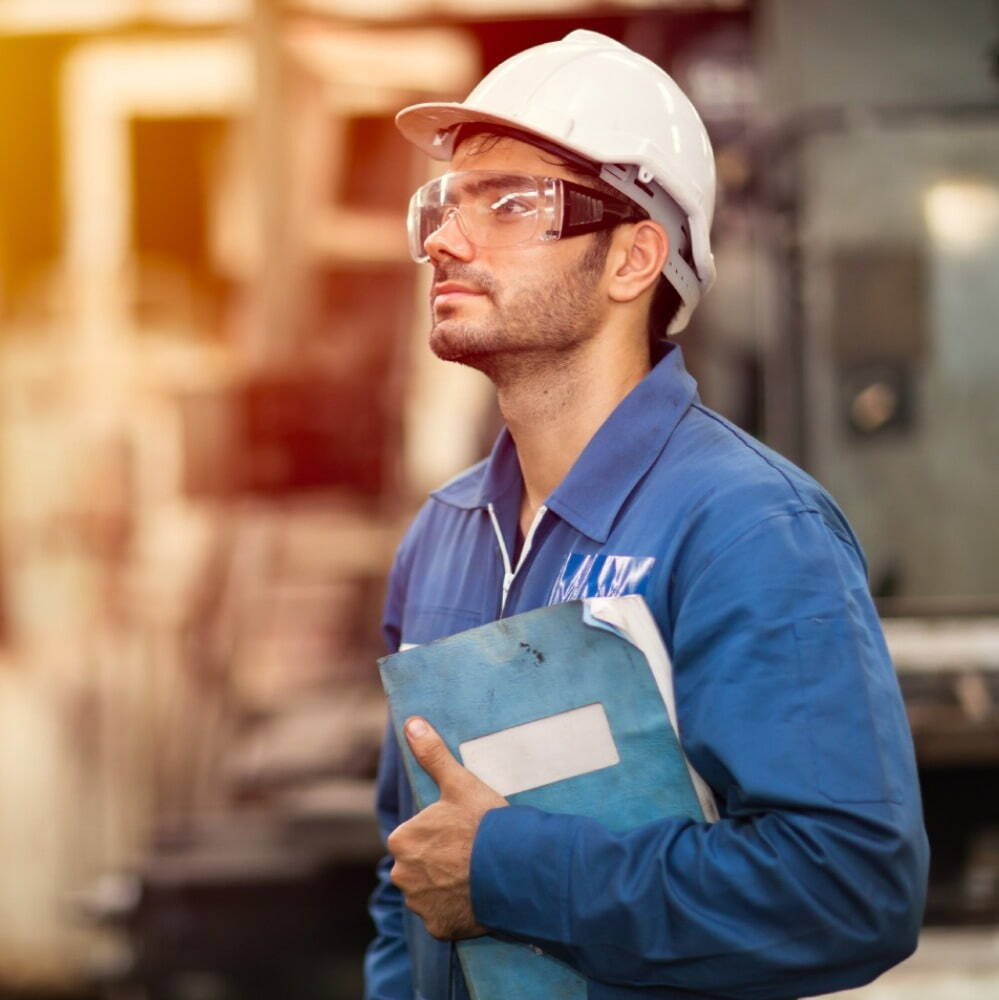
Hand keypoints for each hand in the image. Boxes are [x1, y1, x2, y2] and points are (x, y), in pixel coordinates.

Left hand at [388, 717, 507, 939]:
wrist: (515, 869)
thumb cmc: (485, 823)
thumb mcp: (459, 783)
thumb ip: (432, 754)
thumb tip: (411, 722)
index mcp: (402, 839)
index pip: (414, 835)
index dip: (438, 832)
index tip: (461, 831)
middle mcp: (402, 875)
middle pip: (418, 865)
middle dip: (438, 861)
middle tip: (470, 852)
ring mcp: (421, 905)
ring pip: (429, 892)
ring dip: (446, 886)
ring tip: (475, 874)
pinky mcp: (440, 928)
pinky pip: (444, 917)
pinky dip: (456, 910)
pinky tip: (476, 896)